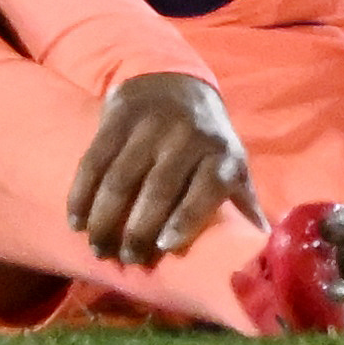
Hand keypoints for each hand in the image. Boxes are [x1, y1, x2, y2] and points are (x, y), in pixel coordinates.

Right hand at [65, 72, 258, 265]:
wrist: (176, 84)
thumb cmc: (208, 142)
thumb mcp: (232, 166)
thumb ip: (244, 205)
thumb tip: (266, 250)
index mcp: (222, 154)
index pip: (207, 187)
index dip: (186, 218)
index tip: (163, 248)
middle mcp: (189, 136)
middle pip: (159, 189)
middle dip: (137, 230)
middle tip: (125, 259)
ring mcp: (152, 124)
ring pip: (121, 179)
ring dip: (105, 219)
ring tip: (99, 247)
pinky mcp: (119, 117)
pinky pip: (94, 161)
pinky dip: (82, 194)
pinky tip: (77, 221)